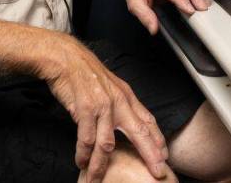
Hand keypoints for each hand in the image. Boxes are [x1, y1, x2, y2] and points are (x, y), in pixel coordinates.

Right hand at [41, 38, 167, 181]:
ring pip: (107, 143)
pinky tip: (82, 162)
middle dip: (150, 155)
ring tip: (96, 178)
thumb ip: (121, 106)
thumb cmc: (87, 74)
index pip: (148, 121)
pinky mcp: (85, 108)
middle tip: (157, 172)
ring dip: (101, 165)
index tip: (164, 156)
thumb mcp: (112, 87)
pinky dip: (84, 154)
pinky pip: (86, 138)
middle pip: (139, 133)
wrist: (66, 59)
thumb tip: (129, 124)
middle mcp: (119, 102)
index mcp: (127, 97)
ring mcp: (103, 105)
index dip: (158, 140)